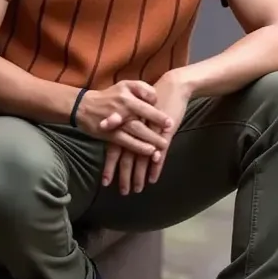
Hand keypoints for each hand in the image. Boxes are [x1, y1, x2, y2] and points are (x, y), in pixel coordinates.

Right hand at [76, 80, 173, 157]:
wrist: (84, 106)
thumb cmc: (110, 96)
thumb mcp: (125, 85)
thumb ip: (142, 88)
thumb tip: (156, 97)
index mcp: (128, 94)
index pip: (147, 102)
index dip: (159, 112)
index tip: (170, 120)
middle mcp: (123, 107)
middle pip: (143, 116)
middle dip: (157, 124)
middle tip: (170, 131)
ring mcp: (116, 121)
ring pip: (136, 130)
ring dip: (150, 138)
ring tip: (163, 145)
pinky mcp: (110, 134)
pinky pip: (126, 141)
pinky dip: (138, 146)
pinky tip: (149, 151)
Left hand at [102, 70, 191, 193]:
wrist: (171, 86)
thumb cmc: (151, 99)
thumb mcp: (134, 109)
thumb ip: (124, 124)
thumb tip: (111, 137)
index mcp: (125, 124)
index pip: (115, 149)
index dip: (110, 166)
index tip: (105, 183)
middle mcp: (135, 129)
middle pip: (127, 156)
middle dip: (124, 176)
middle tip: (123, 192)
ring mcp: (150, 132)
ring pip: (142, 159)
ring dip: (139, 175)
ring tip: (137, 189)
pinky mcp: (165, 134)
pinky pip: (159, 154)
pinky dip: (156, 168)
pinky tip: (153, 180)